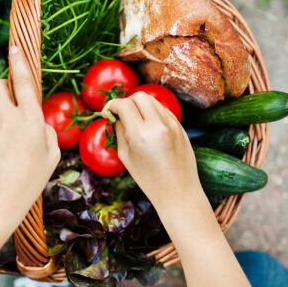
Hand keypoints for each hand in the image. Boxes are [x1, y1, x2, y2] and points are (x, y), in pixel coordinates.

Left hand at [0, 46, 60, 228]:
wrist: (0, 201)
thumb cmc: (31, 180)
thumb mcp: (51, 155)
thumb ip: (47, 133)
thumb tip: (39, 124)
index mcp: (30, 120)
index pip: (23, 83)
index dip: (19, 63)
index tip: (15, 48)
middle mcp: (9, 120)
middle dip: (3, 84)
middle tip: (13, 96)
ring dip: (8, 117)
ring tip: (20, 148)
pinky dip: (5, 136)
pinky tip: (11, 158)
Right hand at [104, 92, 205, 215]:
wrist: (177, 190)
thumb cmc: (148, 178)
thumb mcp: (126, 156)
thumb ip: (119, 131)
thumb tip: (115, 116)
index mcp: (140, 134)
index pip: (124, 105)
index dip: (111, 105)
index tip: (107, 113)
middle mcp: (158, 125)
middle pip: (139, 96)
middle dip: (127, 102)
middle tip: (121, 114)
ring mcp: (172, 124)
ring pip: (153, 100)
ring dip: (141, 106)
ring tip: (135, 121)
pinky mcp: (180, 127)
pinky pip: (163, 110)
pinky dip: (153, 112)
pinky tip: (149, 126)